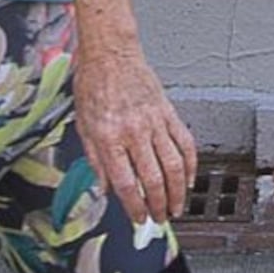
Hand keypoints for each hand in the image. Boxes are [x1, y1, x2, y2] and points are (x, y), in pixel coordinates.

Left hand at [75, 48, 201, 227]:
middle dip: (159, 205)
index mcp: (109, 137)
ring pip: (174, 165)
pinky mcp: (169, 113)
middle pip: (154, 179)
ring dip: (178, 191)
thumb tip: (105, 188)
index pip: (125, 183)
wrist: (111, 53)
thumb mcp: (82, 125)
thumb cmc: (94, 84)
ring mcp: (155, 122)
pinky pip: (186, 143)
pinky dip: (191, 164)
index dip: (134, 207)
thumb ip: (95, 160)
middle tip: (161, 219)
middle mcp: (134, 131)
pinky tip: (189, 178)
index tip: (138, 219)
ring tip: (178, 207)